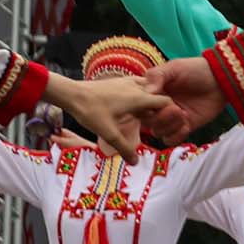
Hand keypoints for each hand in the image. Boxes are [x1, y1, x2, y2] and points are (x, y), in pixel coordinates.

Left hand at [53, 73, 168, 158]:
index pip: (166, 101)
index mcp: (139, 98)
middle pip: (158, 95)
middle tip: (153, 124)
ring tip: (142, 116)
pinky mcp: (119, 81)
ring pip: (148, 89)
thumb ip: (124, 147)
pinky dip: (139, 95)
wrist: (72, 94)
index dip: (170, 113)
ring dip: (149, 101)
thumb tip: (135, 162)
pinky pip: (137, 86)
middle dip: (159, 109)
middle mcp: (136, 86)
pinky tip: (129, 107)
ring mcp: (127, 81)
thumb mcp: (108, 133)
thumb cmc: (91, 112)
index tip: (165, 124)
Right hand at [150, 55, 228, 136]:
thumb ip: (157, 76)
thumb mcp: (174, 67)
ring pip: (158, 132)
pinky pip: (172, 139)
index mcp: (153, 93)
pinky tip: (187, 124)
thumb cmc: (196, 69)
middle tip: (174, 107)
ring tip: (182, 113)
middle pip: (147, 122)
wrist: (221, 79)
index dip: (144, 107)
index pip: (138, 106)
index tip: (155, 102)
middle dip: (158, 117)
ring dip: (168, 125)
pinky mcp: (185, 127)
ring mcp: (172, 118)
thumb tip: (145, 92)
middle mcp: (159, 107)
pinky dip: (176, 135)